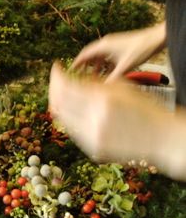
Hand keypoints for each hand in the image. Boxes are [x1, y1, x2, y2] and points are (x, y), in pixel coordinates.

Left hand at [49, 62, 185, 180]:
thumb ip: (93, 84)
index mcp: (102, 99)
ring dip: (60, 104)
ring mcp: (93, 137)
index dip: (56, 75)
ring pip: (63, 118)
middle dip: (54, 88)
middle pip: (58, 102)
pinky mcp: (94, 150)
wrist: (162, 139)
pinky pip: (73, 132)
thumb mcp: (122, 88)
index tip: (56, 68)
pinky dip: (71, 119)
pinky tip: (75, 111)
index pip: (65, 85)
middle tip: (57, 81)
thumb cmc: (145, 110)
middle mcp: (94, 119)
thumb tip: (68, 78)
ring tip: (65, 95)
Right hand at [72, 22, 165, 81]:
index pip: (84, 54)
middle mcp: (106, 44)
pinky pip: (107, 57)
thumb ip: (113, 78)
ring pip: (99, 57)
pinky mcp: (119, 47)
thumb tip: (103, 90)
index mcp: (103, 46)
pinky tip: (108, 73)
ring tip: (93, 77)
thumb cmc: (141, 49)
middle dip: (84, 66)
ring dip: (95, 66)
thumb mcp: (125, 67)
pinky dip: (104, 65)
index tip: (69, 70)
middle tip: (78, 75)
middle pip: (90, 56)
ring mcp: (113, 44)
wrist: (155, 39)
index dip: (76, 63)